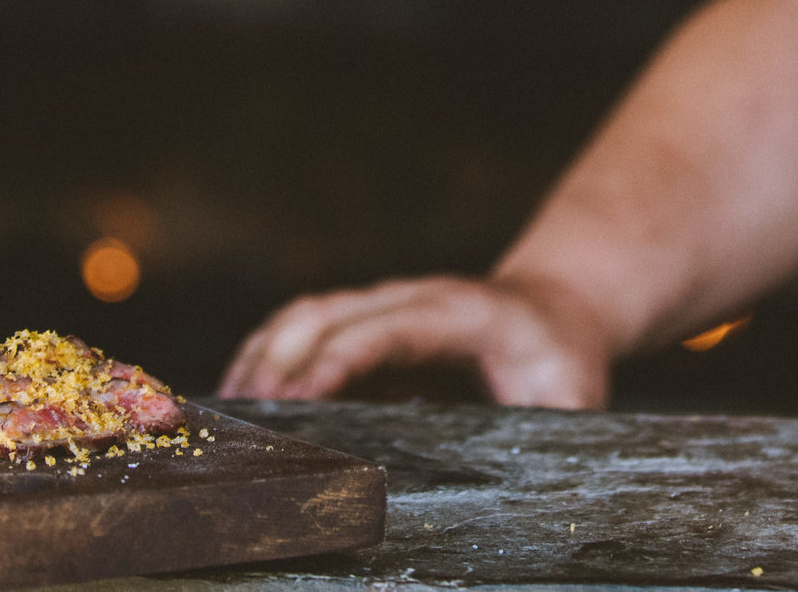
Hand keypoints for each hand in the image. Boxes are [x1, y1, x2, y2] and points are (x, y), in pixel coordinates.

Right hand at [218, 274, 610, 407]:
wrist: (557, 307)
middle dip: (273, 364)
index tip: (294, 398)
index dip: (335, 360)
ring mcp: (384, 300)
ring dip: (258, 358)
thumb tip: (537, 500)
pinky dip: (264, 354)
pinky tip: (239, 400)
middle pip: (324, 315)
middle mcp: (412, 296)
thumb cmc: (565, 363)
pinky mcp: (366, 314)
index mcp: (463, 314)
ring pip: (302, 314)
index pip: (385, 330)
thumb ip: (554, 438)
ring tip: (222, 420)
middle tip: (234, 428)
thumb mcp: (576, 402)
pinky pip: (303, 323)